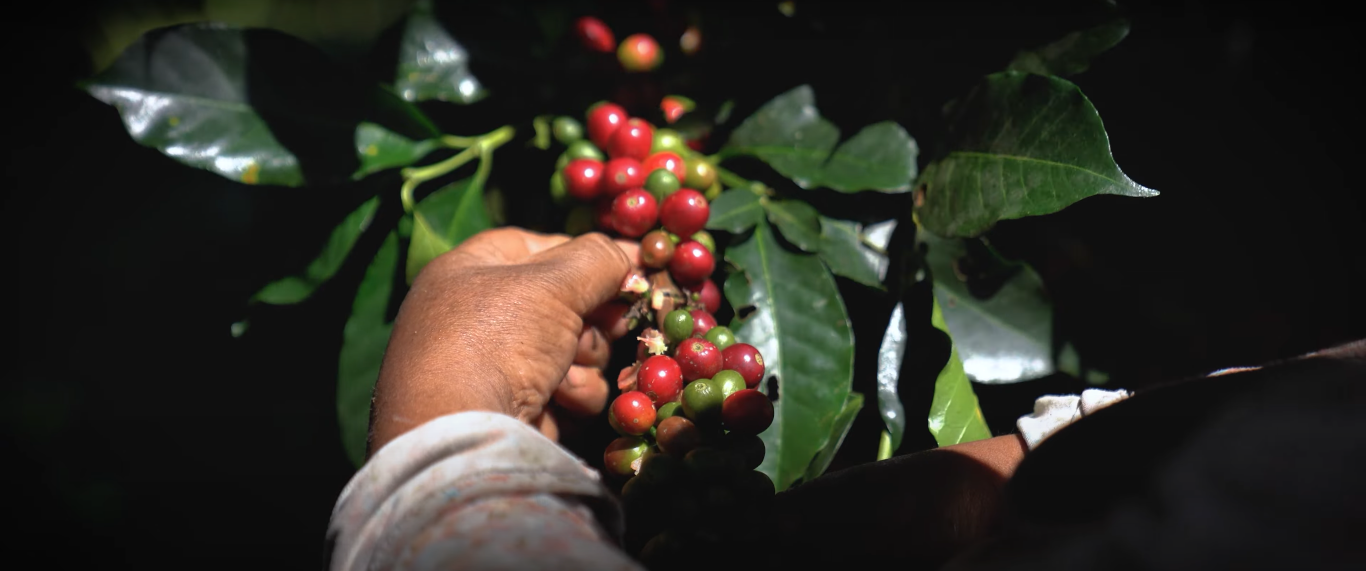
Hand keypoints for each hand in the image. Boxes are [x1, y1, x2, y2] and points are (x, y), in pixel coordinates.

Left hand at [367, 228, 640, 456]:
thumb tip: (626, 256)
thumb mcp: (551, 283)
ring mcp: (497, 366)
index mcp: (469, 271)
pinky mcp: (515, 409)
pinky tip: (558, 401)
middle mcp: (478, 316)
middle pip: (563, 301)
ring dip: (584, 359)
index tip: (631, 266)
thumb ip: (597, 259)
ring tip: (566, 372)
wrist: (462, 435)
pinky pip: (566, 390)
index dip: (586, 255)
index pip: (537, 247)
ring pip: (574, 349)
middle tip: (614, 323)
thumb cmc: (496, 340)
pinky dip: (572, 395)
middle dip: (592, 317)